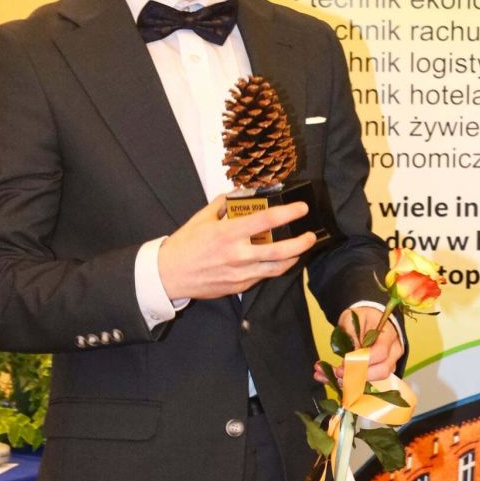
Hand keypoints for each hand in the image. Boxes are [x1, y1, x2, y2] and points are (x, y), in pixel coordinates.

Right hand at [158, 195, 316, 299]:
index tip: (302, 208)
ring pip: (276, 268)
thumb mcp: (202, 218)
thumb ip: (223, 204)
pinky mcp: (239, 287)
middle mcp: (238, 254)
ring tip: (300, 250)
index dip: (288, 213)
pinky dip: (274, 268)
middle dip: (301, 243)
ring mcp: (240, 273)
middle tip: (310, 236)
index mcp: (229, 233)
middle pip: (280, 251)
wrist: (169, 275)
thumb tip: (240, 193)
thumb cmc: (185, 244)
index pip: (266, 221)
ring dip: (293, 258)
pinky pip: (263, 277)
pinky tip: (279, 261)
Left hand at [313, 306, 402, 385]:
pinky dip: (347, 381)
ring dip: (350, 381)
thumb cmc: (364, 316)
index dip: (362, 360)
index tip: (344, 361)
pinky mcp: (378, 371)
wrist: (370, 318)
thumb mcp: (354, 319)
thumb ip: (353, 336)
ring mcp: (389, 363)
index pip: (381, 352)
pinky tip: (329, 377)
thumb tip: (350, 357)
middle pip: (382, 371)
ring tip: (328, 375)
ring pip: (374, 380)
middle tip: (338, 372)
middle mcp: (393, 352)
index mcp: (389, 335)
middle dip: (358, 375)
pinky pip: (366, 380)